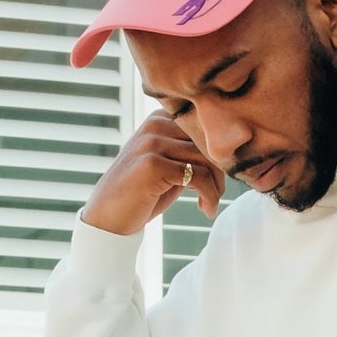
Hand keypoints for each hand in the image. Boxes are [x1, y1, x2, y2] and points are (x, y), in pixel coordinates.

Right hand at [84, 116, 222, 236]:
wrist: (108, 217)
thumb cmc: (142, 194)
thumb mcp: (169, 166)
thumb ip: (191, 153)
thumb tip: (229, 153)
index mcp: (159, 119)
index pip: (205, 127)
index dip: (220, 154)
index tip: (220, 179)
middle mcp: (155, 125)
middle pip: (208, 141)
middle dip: (221, 172)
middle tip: (217, 195)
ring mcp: (152, 143)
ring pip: (207, 159)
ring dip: (216, 188)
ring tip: (210, 205)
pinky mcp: (153, 164)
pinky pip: (198, 177)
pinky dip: (209, 196)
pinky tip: (205, 209)